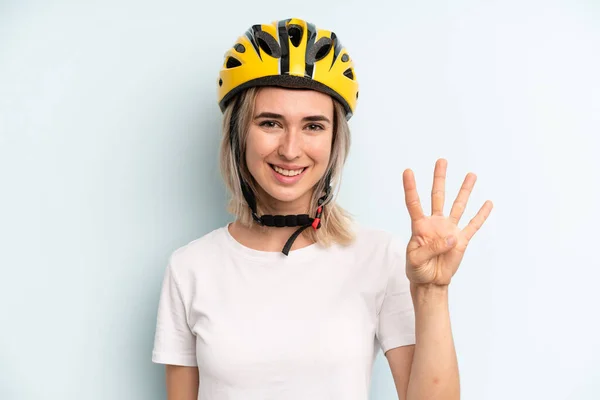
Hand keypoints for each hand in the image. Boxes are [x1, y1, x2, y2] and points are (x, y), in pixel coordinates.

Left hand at [402, 158, 492, 285]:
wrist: (430, 282)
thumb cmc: (417, 269)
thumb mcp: (415, 259)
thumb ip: (431, 248)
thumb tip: (452, 237)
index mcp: (419, 226)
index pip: (414, 203)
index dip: (410, 187)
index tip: (407, 171)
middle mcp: (435, 223)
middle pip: (438, 196)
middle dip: (439, 178)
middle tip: (442, 161)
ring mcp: (449, 230)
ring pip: (458, 206)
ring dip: (465, 190)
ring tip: (471, 175)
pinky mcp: (461, 241)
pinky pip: (473, 225)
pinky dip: (481, 215)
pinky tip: (488, 203)